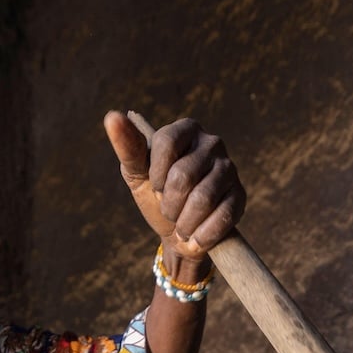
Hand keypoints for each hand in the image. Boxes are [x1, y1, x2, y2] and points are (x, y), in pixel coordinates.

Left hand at [103, 111, 245, 271]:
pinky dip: (202, 235)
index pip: (167, 143)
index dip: (156, 174)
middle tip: (168, 211)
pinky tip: (195, 237)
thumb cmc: (157, 197)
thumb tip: (112, 116)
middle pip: (184, 175)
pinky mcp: (241, 195)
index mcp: (185, 130)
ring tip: (181, 226)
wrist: (180, 233)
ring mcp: (230, 168)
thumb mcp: (138, 174)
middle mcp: (212, 142)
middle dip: (169, 203)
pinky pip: (222, 217)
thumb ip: (127, 147)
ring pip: (203, 198)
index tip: (155, 187)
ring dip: (185, 222)